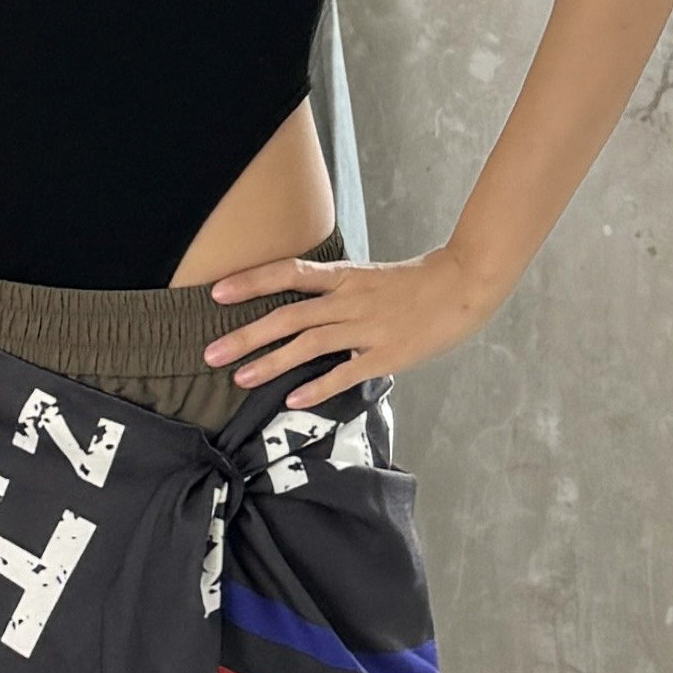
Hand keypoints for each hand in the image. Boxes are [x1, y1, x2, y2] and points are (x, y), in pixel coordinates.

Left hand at [202, 246, 493, 409]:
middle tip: (210, 352)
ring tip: (239, 378)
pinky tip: (292, 400)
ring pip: (309, 344)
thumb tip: (300, 307)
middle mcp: (349, 300)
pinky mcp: (386, 353)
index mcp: (344, 277)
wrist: (462, 285)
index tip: (215, 293)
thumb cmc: (413, 284)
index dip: (251, 282)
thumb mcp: (367, 277)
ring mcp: (367, 327)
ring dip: (271, 362)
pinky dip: (318, 386)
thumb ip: (334, 291)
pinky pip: (346, 372)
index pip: (289, 273)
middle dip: (246, 334)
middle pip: (288, 315)